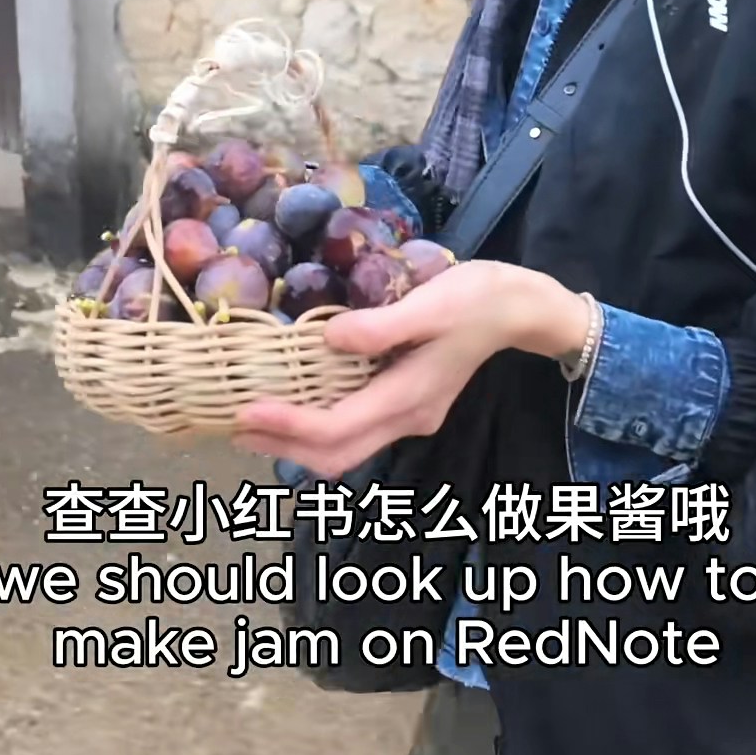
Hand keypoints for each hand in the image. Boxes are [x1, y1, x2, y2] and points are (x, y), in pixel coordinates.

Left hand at [231, 260, 589, 478]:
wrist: (521, 309)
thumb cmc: (477, 300)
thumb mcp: (432, 304)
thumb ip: (382, 325)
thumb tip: (329, 337)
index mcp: (409, 397)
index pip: (338, 428)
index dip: (288, 427)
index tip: (245, 412)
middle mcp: (407, 418)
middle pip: (337, 454)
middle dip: (283, 446)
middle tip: (234, 426)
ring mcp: (410, 415)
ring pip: (346, 448)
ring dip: (297, 442)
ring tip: (253, 421)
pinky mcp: (408, 403)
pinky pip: (355, 429)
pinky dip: (317, 427)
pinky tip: (297, 403)